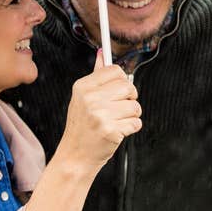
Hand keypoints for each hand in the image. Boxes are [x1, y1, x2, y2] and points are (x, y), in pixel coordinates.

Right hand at [54, 51, 141, 172]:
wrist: (75, 156)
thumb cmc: (82, 127)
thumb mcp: (82, 98)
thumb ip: (95, 76)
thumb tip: (102, 53)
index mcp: (83, 87)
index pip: (114, 70)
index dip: (121, 80)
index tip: (118, 90)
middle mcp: (90, 98)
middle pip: (128, 86)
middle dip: (130, 98)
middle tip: (118, 108)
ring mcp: (100, 115)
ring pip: (135, 106)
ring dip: (131, 115)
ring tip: (117, 121)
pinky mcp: (111, 130)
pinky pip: (136, 122)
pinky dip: (131, 128)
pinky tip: (118, 131)